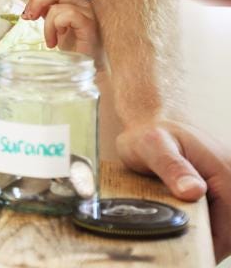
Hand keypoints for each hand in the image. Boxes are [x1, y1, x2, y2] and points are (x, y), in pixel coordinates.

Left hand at [23, 0, 104, 65]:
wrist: (90, 72)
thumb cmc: (76, 52)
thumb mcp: (57, 29)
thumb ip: (49, 15)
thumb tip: (31, 8)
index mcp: (79, 4)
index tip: (27, 14)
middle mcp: (88, 6)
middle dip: (38, 1)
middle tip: (29, 18)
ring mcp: (91, 15)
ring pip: (60, 4)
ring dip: (47, 24)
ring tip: (50, 41)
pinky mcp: (91, 26)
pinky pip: (68, 14)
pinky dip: (55, 26)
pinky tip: (56, 42)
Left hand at [117, 120, 229, 261]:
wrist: (152, 120)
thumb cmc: (150, 132)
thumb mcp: (153, 145)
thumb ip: (172, 166)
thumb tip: (193, 191)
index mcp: (225, 171)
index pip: (229, 226)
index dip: (210, 245)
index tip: (187, 252)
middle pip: (229, 229)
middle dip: (206, 241)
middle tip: (179, 245)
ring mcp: (227, 185)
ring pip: (224, 225)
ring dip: (203, 233)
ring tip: (178, 233)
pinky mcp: (219, 191)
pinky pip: (217, 217)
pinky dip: (203, 225)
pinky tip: (184, 224)